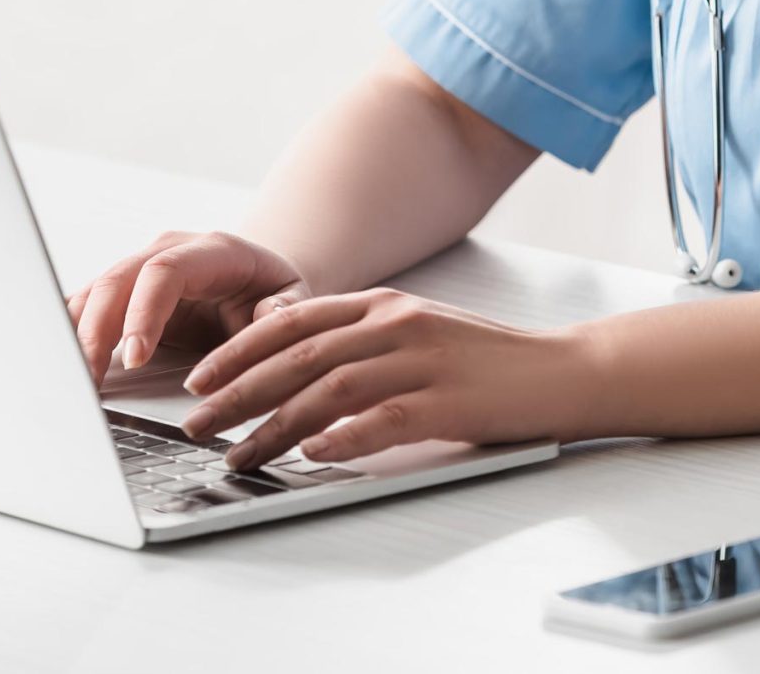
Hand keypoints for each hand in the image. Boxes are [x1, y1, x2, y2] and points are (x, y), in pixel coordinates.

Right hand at [65, 230, 313, 382]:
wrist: (260, 283)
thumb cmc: (276, 294)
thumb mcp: (296, 299)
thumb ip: (285, 310)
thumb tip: (267, 318)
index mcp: (211, 251)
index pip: (165, 272)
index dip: (143, 312)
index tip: (135, 358)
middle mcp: (167, 252)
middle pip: (117, 280)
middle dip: (97, 331)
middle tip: (89, 380)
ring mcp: (140, 270)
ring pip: (93, 293)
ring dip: (76, 336)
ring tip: (70, 383)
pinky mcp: (124, 295)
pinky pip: (87, 308)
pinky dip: (70, 334)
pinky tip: (60, 365)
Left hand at [174, 287, 604, 471]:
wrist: (562, 371)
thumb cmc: (488, 362)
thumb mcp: (417, 332)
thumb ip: (359, 339)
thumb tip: (288, 358)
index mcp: (385, 305)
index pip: (293, 321)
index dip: (239, 349)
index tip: (199, 378)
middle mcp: (397, 324)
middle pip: (298, 356)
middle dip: (237, 391)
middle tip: (197, 423)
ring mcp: (423, 360)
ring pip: (329, 389)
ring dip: (274, 424)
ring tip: (238, 454)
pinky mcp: (449, 400)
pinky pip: (384, 418)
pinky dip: (344, 436)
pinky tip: (313, 454)